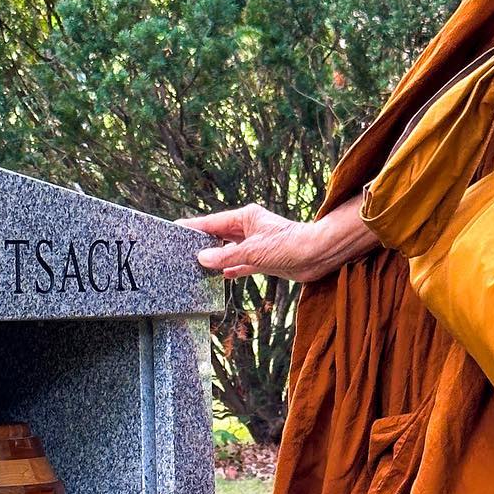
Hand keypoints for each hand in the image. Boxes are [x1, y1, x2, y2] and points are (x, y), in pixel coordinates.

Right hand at [179, 196, 376, 281]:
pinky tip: (221, 275)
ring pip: (229, 250)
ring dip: (216, 257)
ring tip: (195, 264)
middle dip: (202, 243)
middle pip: (219, 235)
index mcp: (245, 218)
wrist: (318, 255)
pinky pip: (241, 262)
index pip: (212, 222)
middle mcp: (249, 228)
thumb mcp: (253, 251)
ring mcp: (257, 243)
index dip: (193, 227)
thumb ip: (226, 256)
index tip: (175, 228)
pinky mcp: (264, 258)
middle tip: (180, 250)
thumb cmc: (289, 245)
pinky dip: (231, 268)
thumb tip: (202, 257)